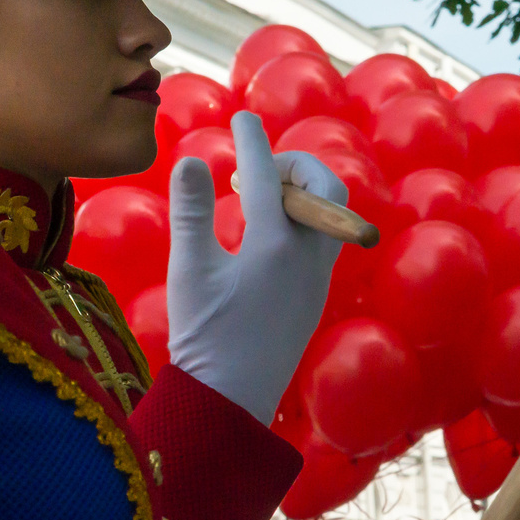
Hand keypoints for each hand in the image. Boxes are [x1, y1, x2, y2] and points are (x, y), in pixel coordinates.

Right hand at [164, 111, 346, 422]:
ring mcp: (317, 279)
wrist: (230, 399)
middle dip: (295, 166)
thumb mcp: (188, 270)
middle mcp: (308, 257)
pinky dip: (301, 221)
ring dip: (302, 194)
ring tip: (256, 202)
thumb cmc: (204, 335)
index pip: (268, 175)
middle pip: (325, 187)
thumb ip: (190, 211)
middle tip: (254, 176)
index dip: (252, 142)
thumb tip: (191, 158)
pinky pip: (322, 240)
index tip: (242, 119)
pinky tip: (263, 236)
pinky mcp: (315, 296)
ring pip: (331, 215)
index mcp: (274, 245)